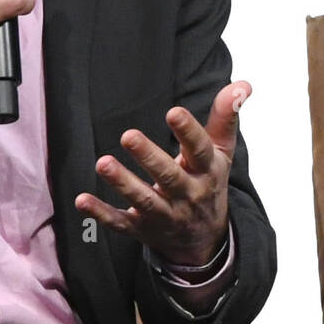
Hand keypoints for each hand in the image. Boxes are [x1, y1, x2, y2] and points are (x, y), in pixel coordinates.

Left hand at [74, 81, 250, 265]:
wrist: (204, 239)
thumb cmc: (207, 183)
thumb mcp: (221, 152)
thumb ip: (226, 117)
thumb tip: (242, 84)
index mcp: (206, 171)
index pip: (199, 150)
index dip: (188, 132)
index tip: (174, 112)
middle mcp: (187, 195)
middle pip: (169, 177)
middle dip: (149, 158)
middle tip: (128, 136)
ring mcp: (164, 214)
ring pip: (144, 200)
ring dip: (123, 183)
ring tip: (103, 163)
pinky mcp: (142, 228)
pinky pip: (120, 222)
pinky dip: (101, 214)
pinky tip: (82, 200)